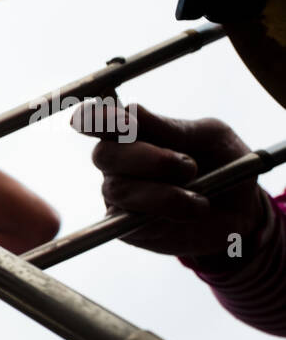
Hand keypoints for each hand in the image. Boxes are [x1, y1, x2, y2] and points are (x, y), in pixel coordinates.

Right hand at [72, 102, 267, 261]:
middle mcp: (118, 163)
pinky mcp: (124, 228)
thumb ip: (170, 127)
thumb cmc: (223, 164)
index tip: (121, 122)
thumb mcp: (209, 136)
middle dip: (144, 158)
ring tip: (201, 200)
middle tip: (189, 167)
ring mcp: (118, 196)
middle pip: (104, 154)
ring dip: (165, 194)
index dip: (96, 118)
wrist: (243, 211)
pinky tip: (192, 212)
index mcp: (132, 132)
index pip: (97, 120)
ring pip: (119, 189)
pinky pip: (128, 221)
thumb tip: (130, 111)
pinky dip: (165, 215)